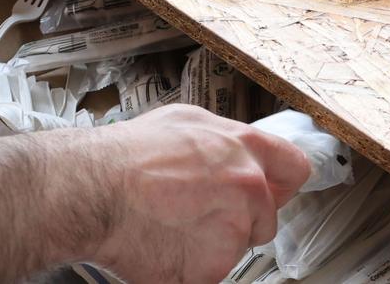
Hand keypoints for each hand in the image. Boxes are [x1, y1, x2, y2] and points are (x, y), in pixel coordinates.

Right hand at [82, 105, 311, 283]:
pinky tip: (165, 244)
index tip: (270, 191)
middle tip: (200, 211)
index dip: (281, 183)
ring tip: (172, 224)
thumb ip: (225, 139)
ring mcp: (233, 232)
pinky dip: (190, 266)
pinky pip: (209, 272)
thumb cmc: (129, 154)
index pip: (294, 169)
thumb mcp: (187, 121)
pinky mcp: (212, 269)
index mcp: (245, 148)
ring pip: (235, 247)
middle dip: (241, 219)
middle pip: (265, 217)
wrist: (94, 190)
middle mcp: (249, 189)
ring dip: (212, 242)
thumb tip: (236, 151)